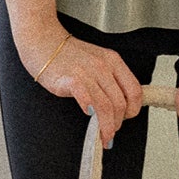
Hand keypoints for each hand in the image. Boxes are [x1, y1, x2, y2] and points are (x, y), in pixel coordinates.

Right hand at [27, 29, 142, 147]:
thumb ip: (110, 79)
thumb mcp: (98, 61)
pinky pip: (86, 98)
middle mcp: (103, 66)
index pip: (135, 91)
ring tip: (102, 136)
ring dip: (105, 126)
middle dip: (117, 124)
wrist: (44, 42)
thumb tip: (120, 106)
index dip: (133, 111)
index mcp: (113, 62)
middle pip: (120, 103)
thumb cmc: (68, 55)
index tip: (125, 119)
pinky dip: (90, 110)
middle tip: (110, 134)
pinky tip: (88, 115)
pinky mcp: (70, 79)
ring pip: (106, 106)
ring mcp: (87, 72)